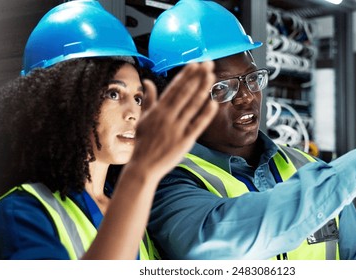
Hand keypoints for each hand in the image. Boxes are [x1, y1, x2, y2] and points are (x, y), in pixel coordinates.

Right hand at [127, 61, 217, 181]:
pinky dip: (205, 114)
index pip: (174, 88)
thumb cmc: (142, 143)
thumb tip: (148, 81)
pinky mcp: (185, 141)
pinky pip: (197, 125)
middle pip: (185, 93)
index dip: (185, 75)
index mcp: (157, 111)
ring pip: (192, 106)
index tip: (195, 64)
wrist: (143, 167)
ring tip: (211, 77)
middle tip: (208, 64)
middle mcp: (167, 117)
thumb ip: (148, 99)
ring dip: (202, 90)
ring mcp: (177, 129)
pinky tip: (213, 103)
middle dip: (197, 77)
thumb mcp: (142, 119)